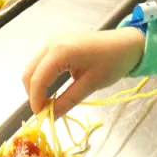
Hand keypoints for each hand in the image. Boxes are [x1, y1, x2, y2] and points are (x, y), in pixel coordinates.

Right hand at [22, 28, 145, 116]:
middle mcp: (51, 42)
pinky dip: (42, 76)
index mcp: (60, 51)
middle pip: (30, 71)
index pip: (38, 79)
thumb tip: (51, 116)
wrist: (126, 44)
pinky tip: (51, 88)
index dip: (36, 100)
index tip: (41, 117)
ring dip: (36, 85)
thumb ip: (68, 100)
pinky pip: (41, 61)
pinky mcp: (57, 41)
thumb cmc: (112, 62)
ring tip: (47, 102)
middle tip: (44, 111)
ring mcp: (53, 40)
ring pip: (33, 66)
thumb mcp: (90, 85)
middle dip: (33, 93)